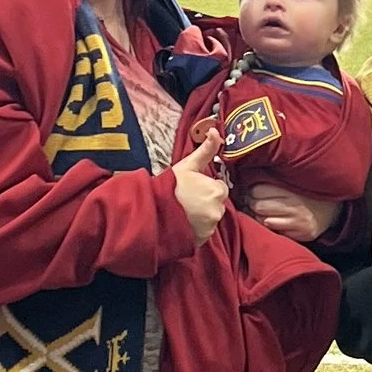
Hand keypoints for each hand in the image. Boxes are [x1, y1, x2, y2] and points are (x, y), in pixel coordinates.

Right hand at [171, 125, 231, 244]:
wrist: (152, 211)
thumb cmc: (170, 186)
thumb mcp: (187, 165)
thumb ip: (206, 149)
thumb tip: (215, 131)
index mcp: (217, 191)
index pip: (219, 188)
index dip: (206, 186)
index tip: (193, 187)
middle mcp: (217, 210)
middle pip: (216, 204)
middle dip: (205, 201)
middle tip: (186, 199)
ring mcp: (210, 227)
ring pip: (210, 218)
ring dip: (201, 215)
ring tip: (183, 211)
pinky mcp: (201, 240)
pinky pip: (203, 232)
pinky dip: (196, 229)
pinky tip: (183, 222)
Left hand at [245, 180, 338, 241]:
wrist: (334, 210)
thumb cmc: (307, 194)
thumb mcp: (292, 183)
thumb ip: (273, 182)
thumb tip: (246, 185)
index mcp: (291, 188)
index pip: (258, 190)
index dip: (251, 192)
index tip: (250, 192)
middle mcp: (295, 205)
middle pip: (259, 206)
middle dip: (252, 204)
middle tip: (252, 203)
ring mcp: (298, 221)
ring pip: (263, 221)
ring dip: (258, 217)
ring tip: (261, 213)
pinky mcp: (302, 234)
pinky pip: (275, 232)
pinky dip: (269, 227)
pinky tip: (272, 222)